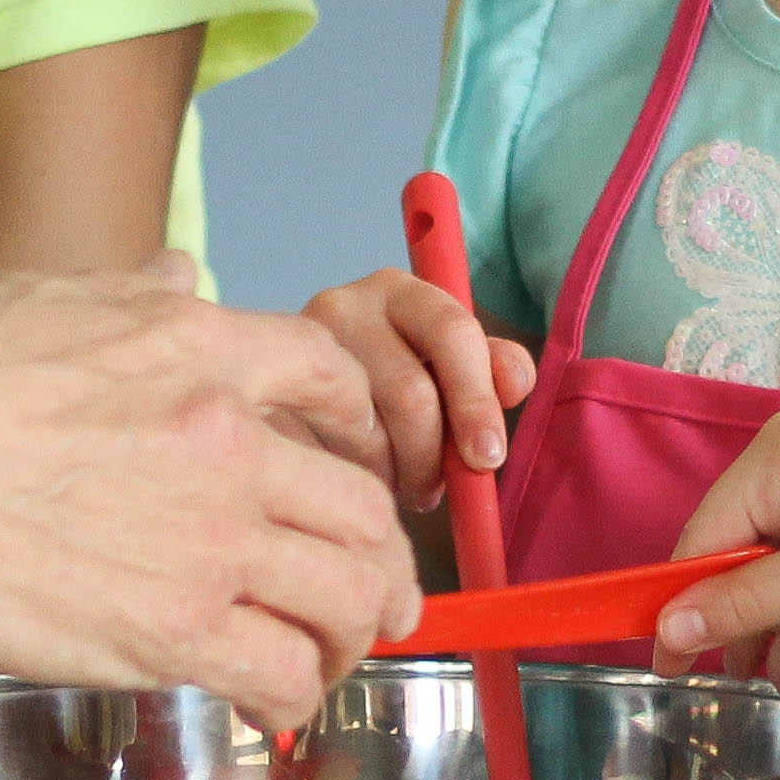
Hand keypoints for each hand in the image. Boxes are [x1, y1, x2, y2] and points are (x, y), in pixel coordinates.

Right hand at [0, 263, 417, 729]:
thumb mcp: (47, 298)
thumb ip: (130, 296)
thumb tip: (179, 271)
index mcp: (202, 350)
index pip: (333, 378)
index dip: (365, 432)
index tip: (363, 471)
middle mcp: (229, 444)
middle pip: (365, 512)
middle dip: (380, 565)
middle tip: (372, 600)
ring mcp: (210, 541)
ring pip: (346, 599)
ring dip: (349, 638)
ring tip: (326, 662)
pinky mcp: (173, 630)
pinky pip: (282, 674)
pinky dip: (294, 697)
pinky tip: (271, 709)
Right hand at [300, 267, 538, 512]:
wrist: (298, 395)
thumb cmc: (392, 384)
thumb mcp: (448, 367)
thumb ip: (490, 368)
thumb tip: (514, 383)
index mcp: (398, 290)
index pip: (453, 333)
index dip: (477, 400)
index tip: (488, 457)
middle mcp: (342, 306)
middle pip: (411, 394)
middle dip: (434, 455)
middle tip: (437, 490)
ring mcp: (295, 353)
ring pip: (367, 435)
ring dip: (394, 474)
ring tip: (399, 484)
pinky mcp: (265, 401)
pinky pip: (324, 459)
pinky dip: (354, 481)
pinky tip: (359, 482)